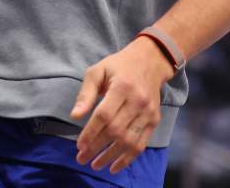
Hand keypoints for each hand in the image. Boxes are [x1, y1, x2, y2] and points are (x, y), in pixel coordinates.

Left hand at [70, 37, 173, 174]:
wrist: (150, 61)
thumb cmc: (119, 66)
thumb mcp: (98, 71)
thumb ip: (86, 93)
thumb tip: (75, 116)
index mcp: (122, 86)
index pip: (104, 115)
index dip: (91, 133)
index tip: (79, 145)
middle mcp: (137, 101)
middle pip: (115, 131)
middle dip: (96, 147)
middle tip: (82, 158)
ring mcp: (148, 112)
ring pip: (128, 141)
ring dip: (110, 157)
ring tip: (95, 165)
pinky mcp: (154, 120)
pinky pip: (141, 144)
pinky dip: (127, 158)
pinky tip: (114, 166)